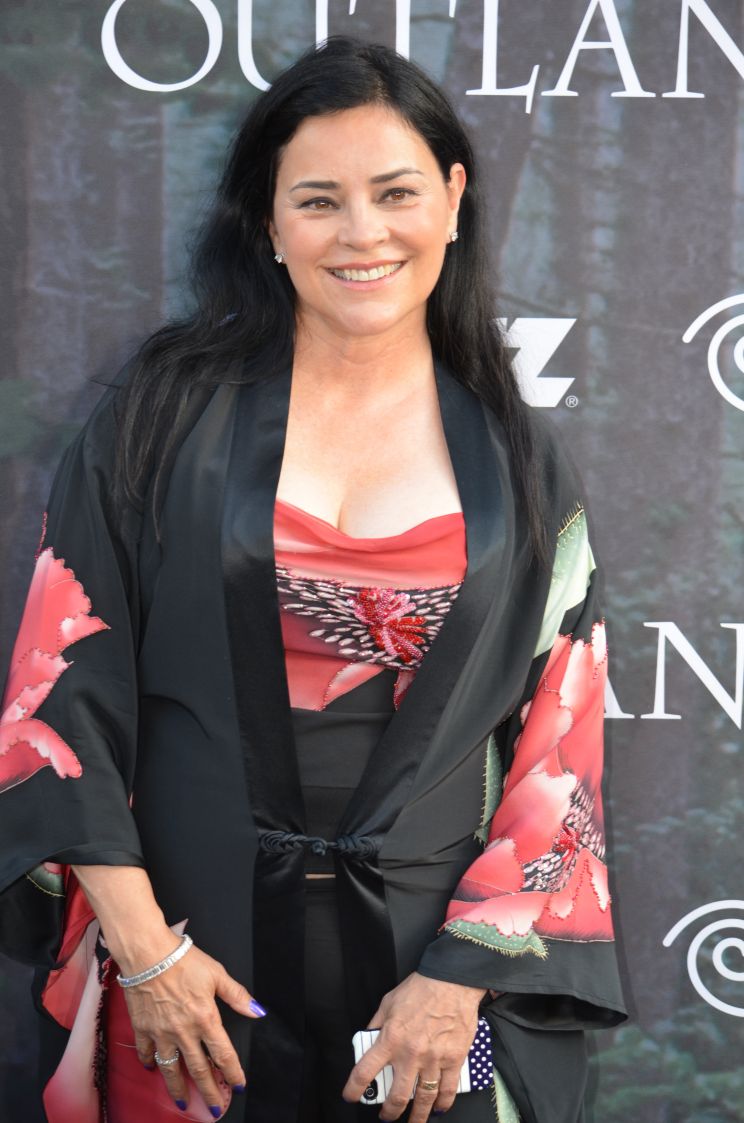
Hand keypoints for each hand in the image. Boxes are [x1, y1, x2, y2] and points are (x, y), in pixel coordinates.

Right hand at [120, 939, 264, 1115]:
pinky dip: (150, 1063)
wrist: (148, 954)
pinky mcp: (143, 1028)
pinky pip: (146, 1052)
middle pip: (198, 1069)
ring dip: (178, 1087)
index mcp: (206, 1018)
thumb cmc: (183, 960)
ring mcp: (162, 1032)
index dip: (233, 1072)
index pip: (223, 1053)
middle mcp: (184, 1031)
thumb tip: (256, 1010)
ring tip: (183, 1101)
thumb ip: (237, 995)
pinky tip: (153, 1069)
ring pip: (171, 1068)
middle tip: (214, 1109)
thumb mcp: (217, 974)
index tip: (238, 1085)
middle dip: (209, 1091)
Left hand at [342, 972, 486, 1121]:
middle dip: (389, 1112)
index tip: (351, 1096)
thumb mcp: (388, 1003)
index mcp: (390, 1039)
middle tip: (386, 1115)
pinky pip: (447, 1090)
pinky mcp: (453, 1059)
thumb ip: (376, 1024)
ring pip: (423, 1099)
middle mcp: (410, 1054)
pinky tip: (438, 1108)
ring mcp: (433, 1059)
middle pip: (396, 1096)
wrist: (451, 981)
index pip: (365, 1071)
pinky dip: (442, 1103)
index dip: (354, 1089)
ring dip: (416, 1116)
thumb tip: (368, 1039)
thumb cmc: (421, 989)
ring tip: (413, 1122)